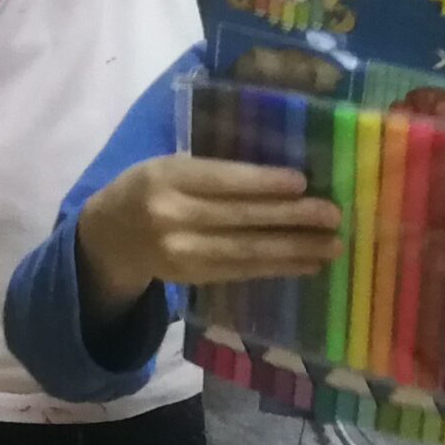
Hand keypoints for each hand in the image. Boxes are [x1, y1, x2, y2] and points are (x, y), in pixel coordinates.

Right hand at [75, 154, 342, 322]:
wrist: (111, 235)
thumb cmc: (149, 189)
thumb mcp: (168, 167)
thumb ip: (211, 172)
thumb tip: (281, 180)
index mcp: (164, 176)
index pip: (221, 180)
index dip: (263, 183)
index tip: (302, 182)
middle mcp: (171, 215)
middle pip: (240, 218)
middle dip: (292, 218)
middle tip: (332, 214)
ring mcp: (182, 252)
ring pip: (247, 251)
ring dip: (295, 249)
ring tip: (332, 245)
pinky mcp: (193, 277)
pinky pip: (243, 271)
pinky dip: (279, 268)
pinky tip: (307, 263)